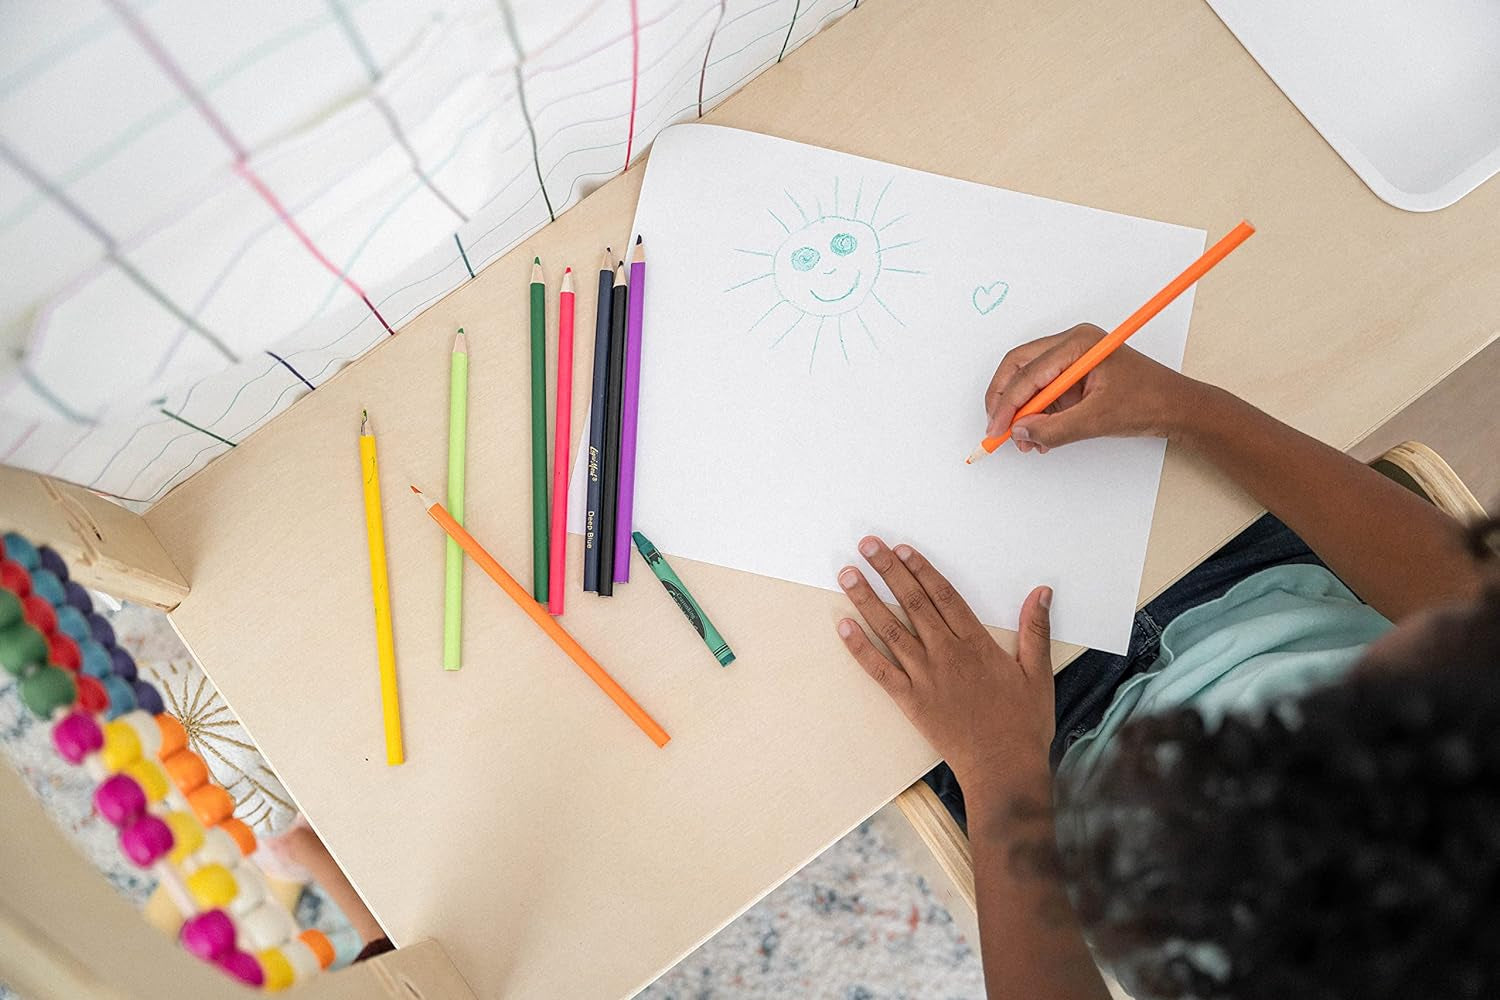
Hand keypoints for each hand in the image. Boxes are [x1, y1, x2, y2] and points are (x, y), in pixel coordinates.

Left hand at [835, 536, 1054, 786]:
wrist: (1003, 769)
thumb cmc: (1023, 724)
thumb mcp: (1038, 673)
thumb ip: (1035, 629)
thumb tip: (1042, 592)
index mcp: (975, 644)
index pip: (943, 596)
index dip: (920, 570)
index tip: (901, 549)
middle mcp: (946, 654)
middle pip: (912, 604)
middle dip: (887, 571)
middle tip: (867, 545)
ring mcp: (924, 677)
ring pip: (890, 630)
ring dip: (866, 600)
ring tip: (848, 574)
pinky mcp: (910, 701)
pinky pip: (879, 669)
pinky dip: (859, 648)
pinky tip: (843, 626)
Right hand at [984, 323, 1197, 452]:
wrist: (1177, 408)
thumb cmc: (1149, 402)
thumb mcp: (1098, 420)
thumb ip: (1055, 428)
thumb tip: (1021, 433)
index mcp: (1078, 343)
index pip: (1028, 371)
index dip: (1008, 403)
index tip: (997, 429)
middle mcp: (1071, 345)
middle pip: (1019, 367)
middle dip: (1005, 401)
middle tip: (998, 430)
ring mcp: (1071, 359)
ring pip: (1028, 382)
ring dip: (1022, 413)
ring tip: (1027, 442)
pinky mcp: (1073, 377)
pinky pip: (1044, 393)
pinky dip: (1037, 416)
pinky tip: (1041, 437)